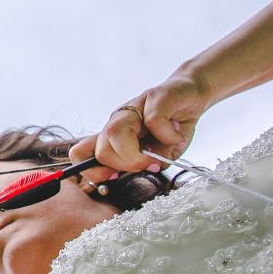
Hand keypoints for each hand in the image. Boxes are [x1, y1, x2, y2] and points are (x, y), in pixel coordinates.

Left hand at [69, 71, 210, 175]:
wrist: (191, 94)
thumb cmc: (172, 126)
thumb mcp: (158, 153)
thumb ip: (146, 165)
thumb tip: (143, 172)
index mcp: (113, 135)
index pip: (81, 153)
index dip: (92, 172)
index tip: (115, 179)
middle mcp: (118, 120)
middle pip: (100, 148)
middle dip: (122, 166)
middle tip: (146, 167)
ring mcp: (134, 107)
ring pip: (115, 132)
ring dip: (136, 156)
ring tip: (156, 160)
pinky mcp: (156, 97)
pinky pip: (154, 120)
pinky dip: (168, 136)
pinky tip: (178, 138)